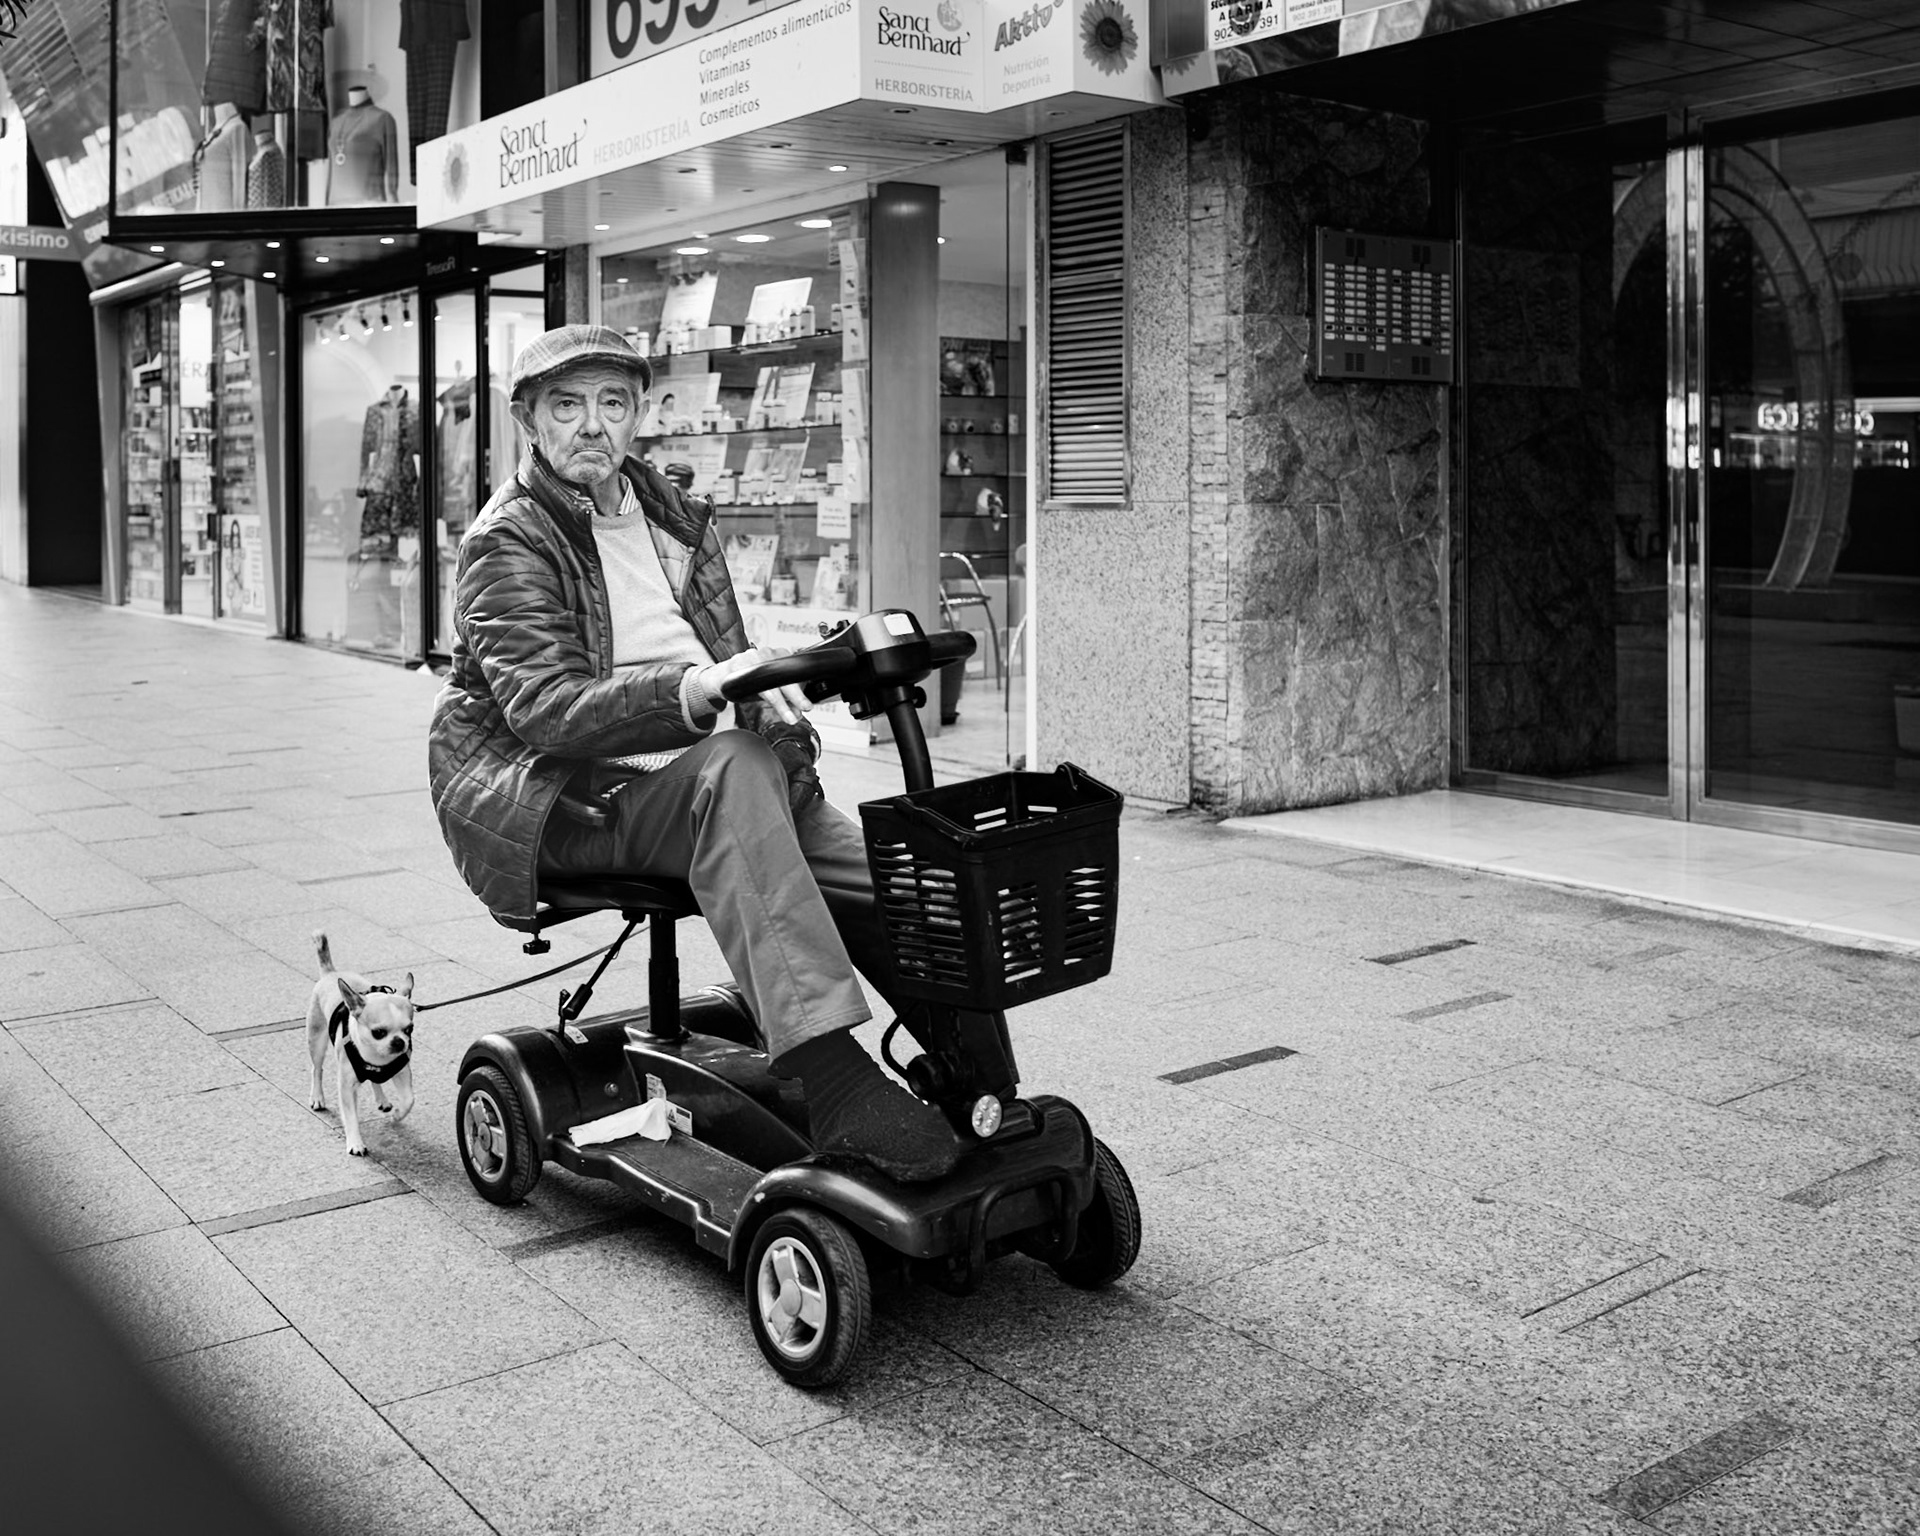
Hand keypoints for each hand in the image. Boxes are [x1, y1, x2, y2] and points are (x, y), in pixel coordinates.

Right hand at [694, 648, 811, 724]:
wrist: (721, 678)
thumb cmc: (748, 682)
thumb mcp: (770, 691)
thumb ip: (786, 701)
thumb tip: (799, 713)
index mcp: (779, 657)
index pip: (795, 672)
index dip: (803, 689)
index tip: (808, 705)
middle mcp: (767, 654)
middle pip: (785, 674)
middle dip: (797, 694)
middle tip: (805, 708)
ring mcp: (752, 657)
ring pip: (770, 679)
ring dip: (781, 700)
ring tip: (789, 715)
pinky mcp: (738, 664)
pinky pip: (754, 680)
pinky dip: (765, 693)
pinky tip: (772, 702)